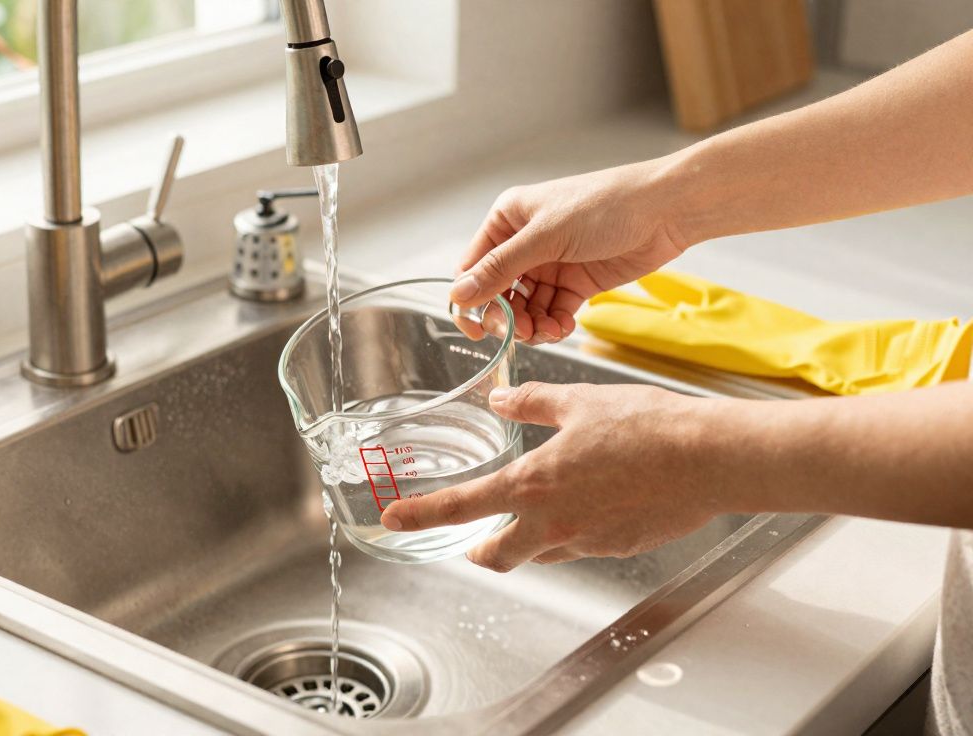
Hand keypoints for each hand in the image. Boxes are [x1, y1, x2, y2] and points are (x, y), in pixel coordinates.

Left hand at [380, 381, 723, 571]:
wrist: (709, 459)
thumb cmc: (648, 428)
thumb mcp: (579, 403)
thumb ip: (532, 404)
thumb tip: (503, 401)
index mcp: (533, 484)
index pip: (460, 507)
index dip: (420, 515)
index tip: (393, 520)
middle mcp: (554, 523)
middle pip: (497, 556)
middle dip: (479, 551)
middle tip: (472, 543)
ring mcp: (588, 542)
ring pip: (543, 552)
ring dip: (532, 539)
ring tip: (546, 509)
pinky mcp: (619, 548)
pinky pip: (584, 545)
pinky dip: (576, 530)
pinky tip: (596, 503)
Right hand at [455, 159, 691, 343]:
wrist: (665, 210)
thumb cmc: (605, 206)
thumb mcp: (546, 236)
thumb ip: (500, 269)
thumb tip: (458, 295)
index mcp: (508, 220)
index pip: (474, 266)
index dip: (471, 300)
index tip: (477, 330)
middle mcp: (525, 242)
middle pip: (499, 292)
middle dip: (508, 316)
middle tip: (522, 331)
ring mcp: (551, 263)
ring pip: (526, 307)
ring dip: (533, 325)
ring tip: (549, 333)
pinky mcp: (576, 282)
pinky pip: (553, 311)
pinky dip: (554, 324)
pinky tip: (563, 328)